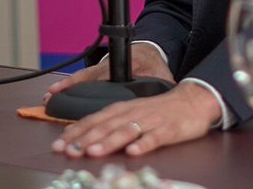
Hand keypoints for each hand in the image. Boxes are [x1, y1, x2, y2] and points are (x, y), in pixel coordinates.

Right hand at [42, 43, 174, 104]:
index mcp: (125, 63)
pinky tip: (54, 93)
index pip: (106, 75)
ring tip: (48, 95)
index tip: (80, 89)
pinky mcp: (98, 71)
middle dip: (71, 87)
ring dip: (65, 87)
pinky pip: (81, 78)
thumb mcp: (161, 74)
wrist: (150, 49)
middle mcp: (109, 64)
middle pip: (88, 77)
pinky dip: (67, 86)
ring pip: (81, 77)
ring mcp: (102, 67)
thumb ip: (162, 86)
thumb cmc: (154, 63)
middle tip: (52, 95)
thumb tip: (166, 96)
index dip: (92, 84)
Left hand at [51, 81, 220, 157]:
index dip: (76, 132)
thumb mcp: (131, 113)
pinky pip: (155, 137)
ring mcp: (151, 121)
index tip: (60, 144)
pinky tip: (134, 152)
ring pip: (127, 131)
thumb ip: (109, 124)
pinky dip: (144, 144)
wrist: (192, 101)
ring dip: (109, 142)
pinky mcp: (169, 129)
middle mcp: (134, 113)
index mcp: (122, 109)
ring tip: (94, 152)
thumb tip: (81, 137)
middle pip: (107, 126)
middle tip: (70, 151)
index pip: (94, 119)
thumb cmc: (159, 111)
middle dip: (86, 139)